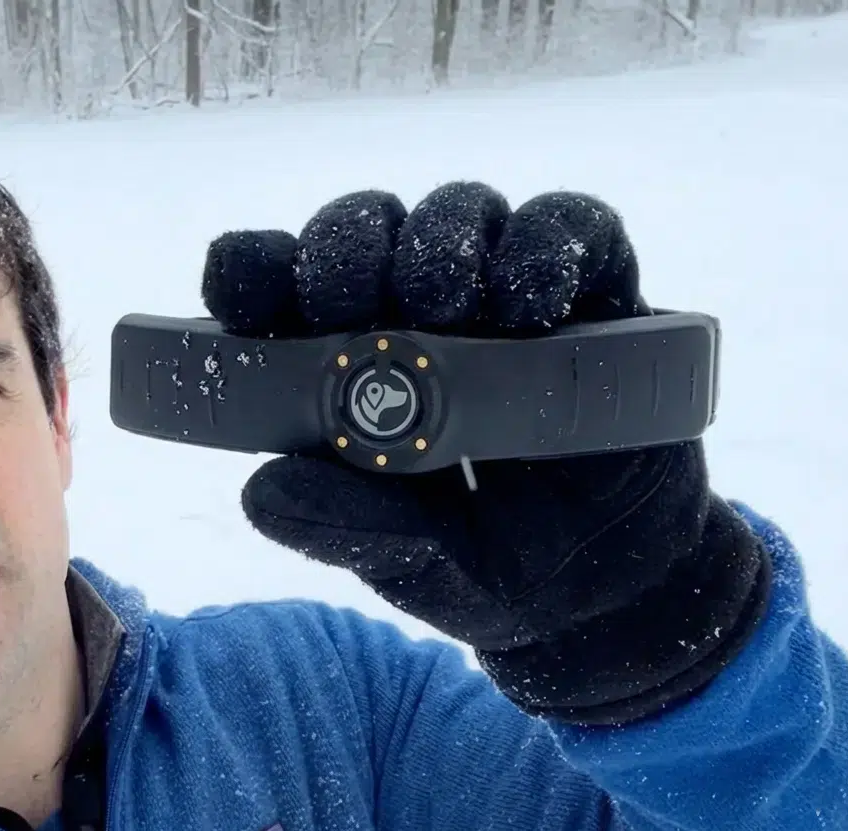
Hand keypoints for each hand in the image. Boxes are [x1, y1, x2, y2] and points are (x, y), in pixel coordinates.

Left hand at [200, 181, 770, 725]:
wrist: (610, 597)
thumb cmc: (488, 567)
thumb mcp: (410, 561)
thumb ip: (342, 525)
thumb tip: (259, 489)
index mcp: (350, 370)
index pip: (285, 294)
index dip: (255, 271)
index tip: (237, 280)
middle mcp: (419, 319)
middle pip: (368, 234)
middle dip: (349, 251)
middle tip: (355, 297)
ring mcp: (505, 301)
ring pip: (461, 215)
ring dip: (444, 239)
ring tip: (448, 300)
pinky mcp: (595, 297)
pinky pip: (574, 229)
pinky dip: (550, 243)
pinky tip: (535, 295)